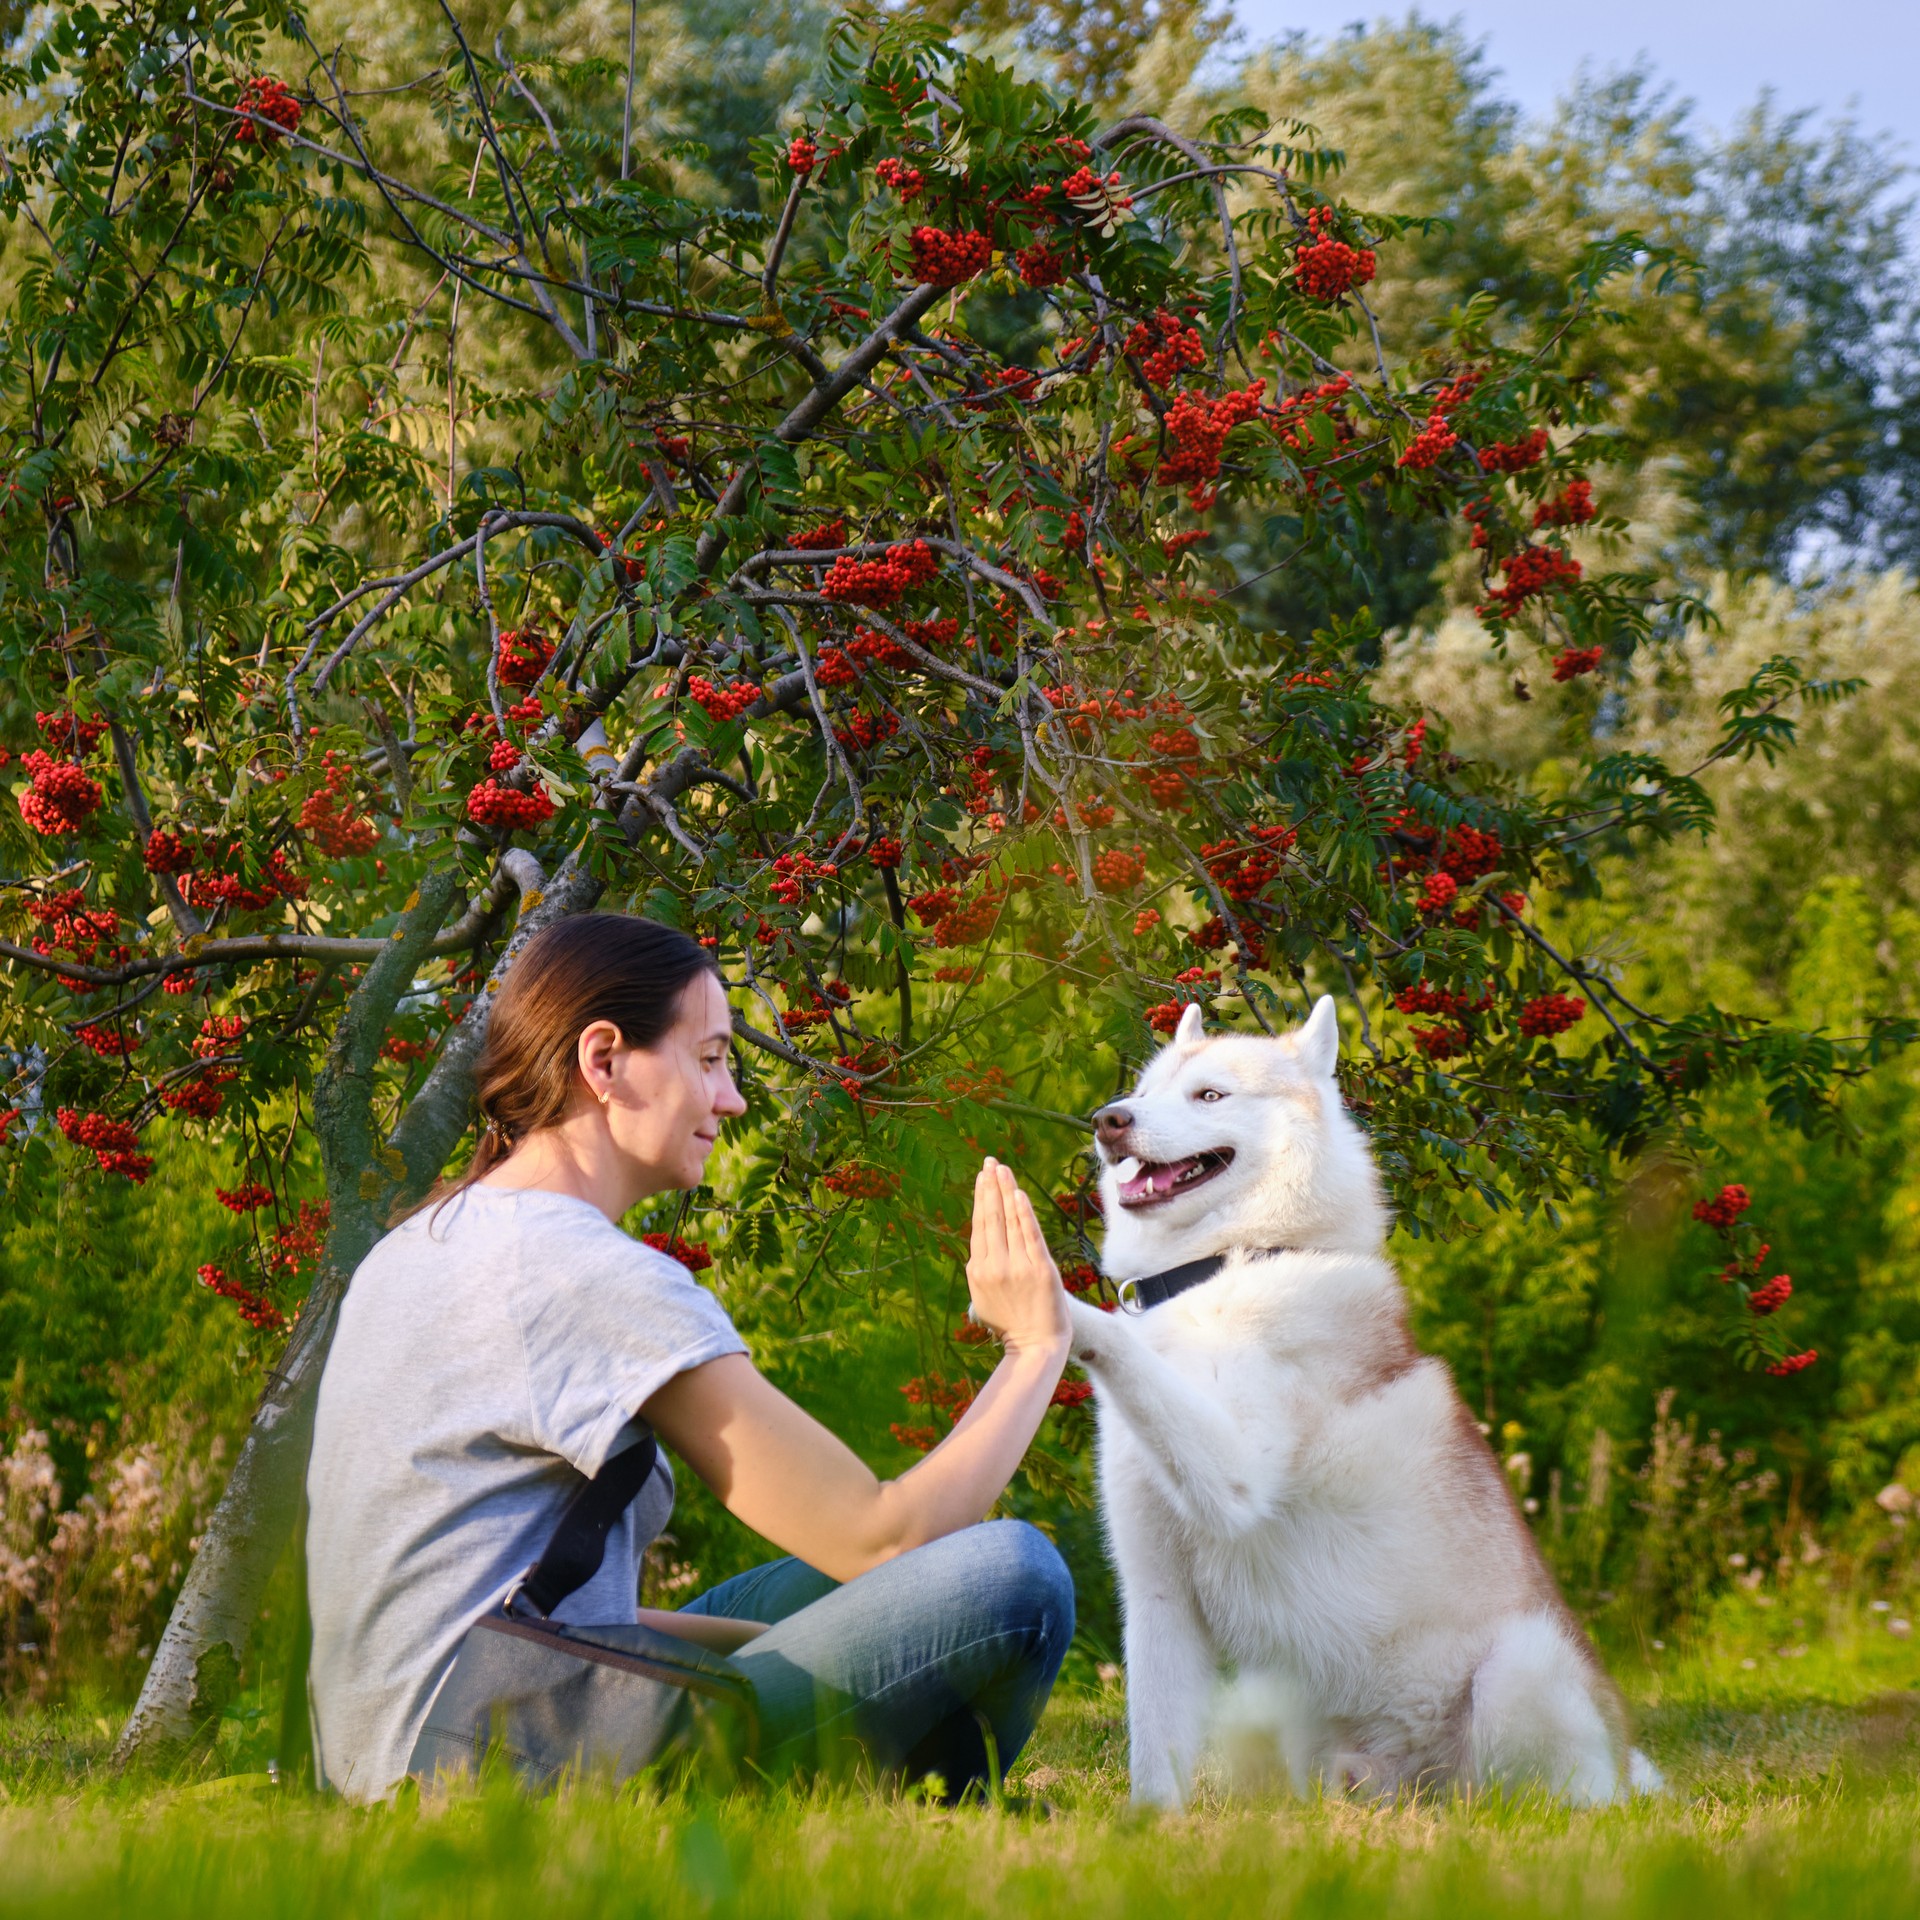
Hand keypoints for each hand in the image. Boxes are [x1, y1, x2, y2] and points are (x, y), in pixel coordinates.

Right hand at [966, 1157, 1069, 1356]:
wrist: (1035, 1347)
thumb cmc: (1012, 1326)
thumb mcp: (984, 1300)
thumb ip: (982, 1272)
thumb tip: (981, 1250)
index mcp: (977, 1271)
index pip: (980, 1226)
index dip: (981, 1200)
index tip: (982, 1178)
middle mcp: (993, 1265)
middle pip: (991, 1218)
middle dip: (989, 1187)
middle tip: (989, 1162)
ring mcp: (1016, 1267)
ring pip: (1009, 1221)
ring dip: (1005, 1191)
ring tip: (1001, 1169)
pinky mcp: (1039, 1269)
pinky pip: (1029, 1234)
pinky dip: (1023, 1213)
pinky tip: (1018, 1193)